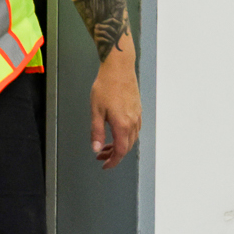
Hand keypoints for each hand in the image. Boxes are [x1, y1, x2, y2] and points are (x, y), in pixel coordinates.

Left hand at [90, 46, 141, 168]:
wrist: (119, 68)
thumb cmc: (106, 86)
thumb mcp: (96, 111)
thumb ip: (97, 132)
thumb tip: (96, 148)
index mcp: (122, 124)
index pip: (120, 151)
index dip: (113, 161)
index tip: (105, 165)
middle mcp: (133, 122)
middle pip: (127, 146)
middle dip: (114, 154)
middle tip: (101, 155)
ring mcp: (137, 115)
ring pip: (131, 138)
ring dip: (119, 145)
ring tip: (105, 145)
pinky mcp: (137, 109)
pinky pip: (134, 129)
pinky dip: (125, 136)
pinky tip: (116, 133)